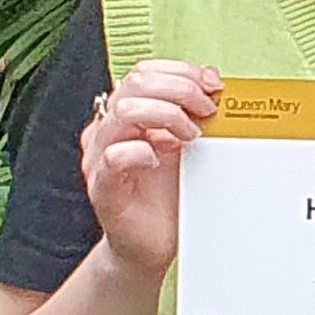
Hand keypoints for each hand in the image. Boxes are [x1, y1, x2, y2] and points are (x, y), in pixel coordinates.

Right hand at [77, 59, 221, 275]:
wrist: (154, 243)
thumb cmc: (169, 194)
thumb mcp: (187, 145)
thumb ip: (193, 113)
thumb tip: (212, 82)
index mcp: (129, 115)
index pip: (145, 72)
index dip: (180, 71)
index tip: (211, 84)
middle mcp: (111, 130)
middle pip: (135, 83)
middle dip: (180, 89)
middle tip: (207, 110)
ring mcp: (101, 156)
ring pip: (125, 112)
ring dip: (166, 115)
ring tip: (190, 136)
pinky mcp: (103, 187)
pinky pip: (113, 157)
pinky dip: (140, 151)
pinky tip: (158, 158)